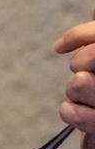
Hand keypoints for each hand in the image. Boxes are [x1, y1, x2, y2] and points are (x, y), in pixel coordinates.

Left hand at [55, 7, 94, 148]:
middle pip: (89, 58)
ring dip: (75, 91)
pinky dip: (68, 111)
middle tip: (84, 74)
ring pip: (79, 83)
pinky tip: (74, 111)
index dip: (79, 36)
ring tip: (87, 96)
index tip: (58, 47)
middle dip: (79, 64)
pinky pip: (72, 112)